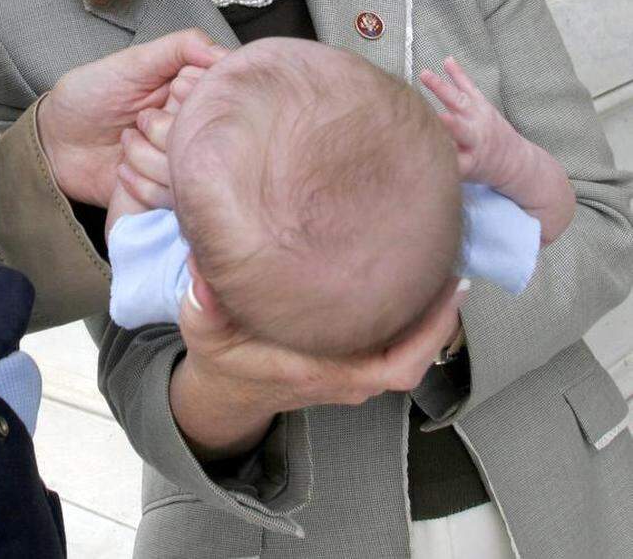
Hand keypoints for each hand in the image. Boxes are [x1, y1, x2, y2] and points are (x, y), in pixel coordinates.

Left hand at [36, 31, 225, 208]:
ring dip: (153, 157)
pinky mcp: (163, 197)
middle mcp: (191, 132)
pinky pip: (174, 199)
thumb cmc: (88, 95)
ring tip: (125, 142)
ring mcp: (177, 166)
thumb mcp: (130, 63)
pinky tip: (121, 170)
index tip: (173, 92)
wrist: (52, 143)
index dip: (198, 97)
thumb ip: (178, 48)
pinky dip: (146, 185)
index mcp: (191, 96)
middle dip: (172, 129)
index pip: (221, 98)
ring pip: (193, 170)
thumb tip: (223, 52)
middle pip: (210, 137)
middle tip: (140, 120)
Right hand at [170, 268, 468, 459]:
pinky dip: (414, 319)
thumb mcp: (203, 330)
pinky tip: (416, 282)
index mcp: (317, 370)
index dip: (429, 333)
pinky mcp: (351, 363)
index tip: (448, 289)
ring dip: (430, 317)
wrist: (226, 392)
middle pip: (415, 357)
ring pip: (409, 352)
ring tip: (442, 266)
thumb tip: (202, 270)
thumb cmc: (221, 359)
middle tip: (456, 268)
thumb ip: (203, 302)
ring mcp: (351, 374)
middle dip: (441, 317)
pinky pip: (396, 346)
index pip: (393, 364)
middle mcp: (344, 377)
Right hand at [421, 57, 573, 243]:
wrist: (522, 166)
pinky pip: (470, 89)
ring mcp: (481, 121)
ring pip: (460, 103)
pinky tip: (447, 61)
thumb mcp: (464, 182)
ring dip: (442, 88)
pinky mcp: (484, 107)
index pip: (451, 159)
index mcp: (470, 164)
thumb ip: (443, 178)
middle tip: (432, 116)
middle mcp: (476, 141)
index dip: (438, 155)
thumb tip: (408, 184)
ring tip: (426, 74)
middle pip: (458, 130)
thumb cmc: (485, 176)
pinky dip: (458, 75)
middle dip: (445, 122)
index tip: (422, 151)